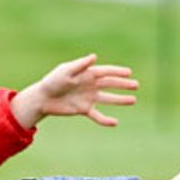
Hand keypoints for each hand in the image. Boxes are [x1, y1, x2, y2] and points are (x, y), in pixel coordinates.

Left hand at [9, 54, 138, 128]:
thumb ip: (80, 65)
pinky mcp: (84, 110)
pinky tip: (115, 122)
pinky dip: (105, 120)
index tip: (129, 72)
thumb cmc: (52, 81)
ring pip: (108, 99)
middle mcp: (90, 85)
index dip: (117, 72)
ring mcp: (88, 98)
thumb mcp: (66, 71)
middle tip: (136, 85)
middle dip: (123, 85)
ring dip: (120, 100)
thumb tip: (94, 57)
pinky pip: (98, 115)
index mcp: (87, 74)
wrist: (43, 99)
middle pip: (110, 84)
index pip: (106, 72)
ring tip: (133, 100)